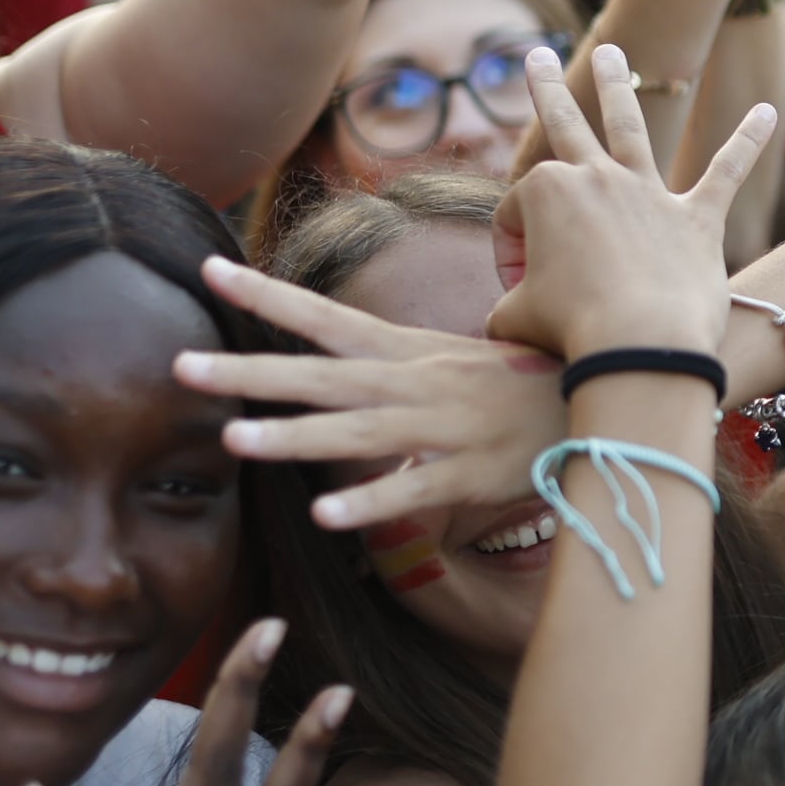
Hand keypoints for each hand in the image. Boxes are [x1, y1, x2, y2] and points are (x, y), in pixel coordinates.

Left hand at [177, 255, 566, 531]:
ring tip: (232, 441)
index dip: (264, 295)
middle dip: (248, 372)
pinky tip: (328, 518)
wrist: (606, 399)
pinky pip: (412, 489)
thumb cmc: (522, 383)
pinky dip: (371, 502)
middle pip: (319, 376)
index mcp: (406, 352)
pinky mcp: (468, 474)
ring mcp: (440, 428)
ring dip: (293, 437)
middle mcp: (414, 383)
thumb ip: (393, 365)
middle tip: (178, 366)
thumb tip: (343, 359)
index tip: (208, 268)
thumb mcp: (452, 360)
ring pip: (355, 432)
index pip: (323, 315)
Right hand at [488, 46, 775, 359]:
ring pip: (630, 127)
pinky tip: (767, 112)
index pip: (517, 216)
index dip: (511, 256)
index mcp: (546, 194)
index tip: (521, 292)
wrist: (640, 344)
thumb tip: (508, 318)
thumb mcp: (513, 319)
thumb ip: (507, 308)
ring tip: (611, 51)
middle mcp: (597, 179)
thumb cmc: (571, 332)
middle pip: (567, 126)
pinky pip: (728, 170)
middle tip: (539, 56)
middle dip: (549, 89)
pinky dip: (748, 140)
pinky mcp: (697, 218)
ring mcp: (649, 194)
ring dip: (618, 86)